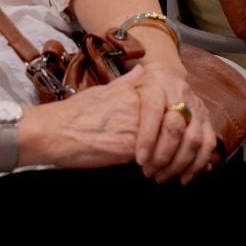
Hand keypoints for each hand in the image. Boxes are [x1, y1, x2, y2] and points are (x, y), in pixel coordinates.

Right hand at [21, 63, 216, 184]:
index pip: (173, 107)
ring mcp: (137, 126)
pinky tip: (162, 177)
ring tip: (177, 174)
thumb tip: (142, 69)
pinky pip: (157, 159)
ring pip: (172, 143)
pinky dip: (164, 169)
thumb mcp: (102, 91)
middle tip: (193, 162)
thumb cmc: (73, 115)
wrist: (52, 131)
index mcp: (136, 92)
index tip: (190, 139)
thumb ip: (126, 83)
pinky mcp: (130, 147)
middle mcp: (140, 106)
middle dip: (189, 146)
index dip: (185, 126)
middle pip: (178, 125)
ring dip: (178, 161)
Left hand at [131, 59, 216, 183]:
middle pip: (175, 127)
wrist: (166, 75)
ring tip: (161, 177)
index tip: (140, 160)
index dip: (148, 137)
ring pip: (193, 138)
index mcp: (157, 82)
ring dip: (178, 164)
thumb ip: (121, 90)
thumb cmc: (141, 87)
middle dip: (162, 155)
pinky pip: (208, 144)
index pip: (153, 109)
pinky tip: (183, 177)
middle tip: (148, 172)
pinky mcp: (207, 118)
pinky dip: (197, 164)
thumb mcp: (128, 84)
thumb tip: (114, 102)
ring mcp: (196, 105)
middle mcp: (180, 91)